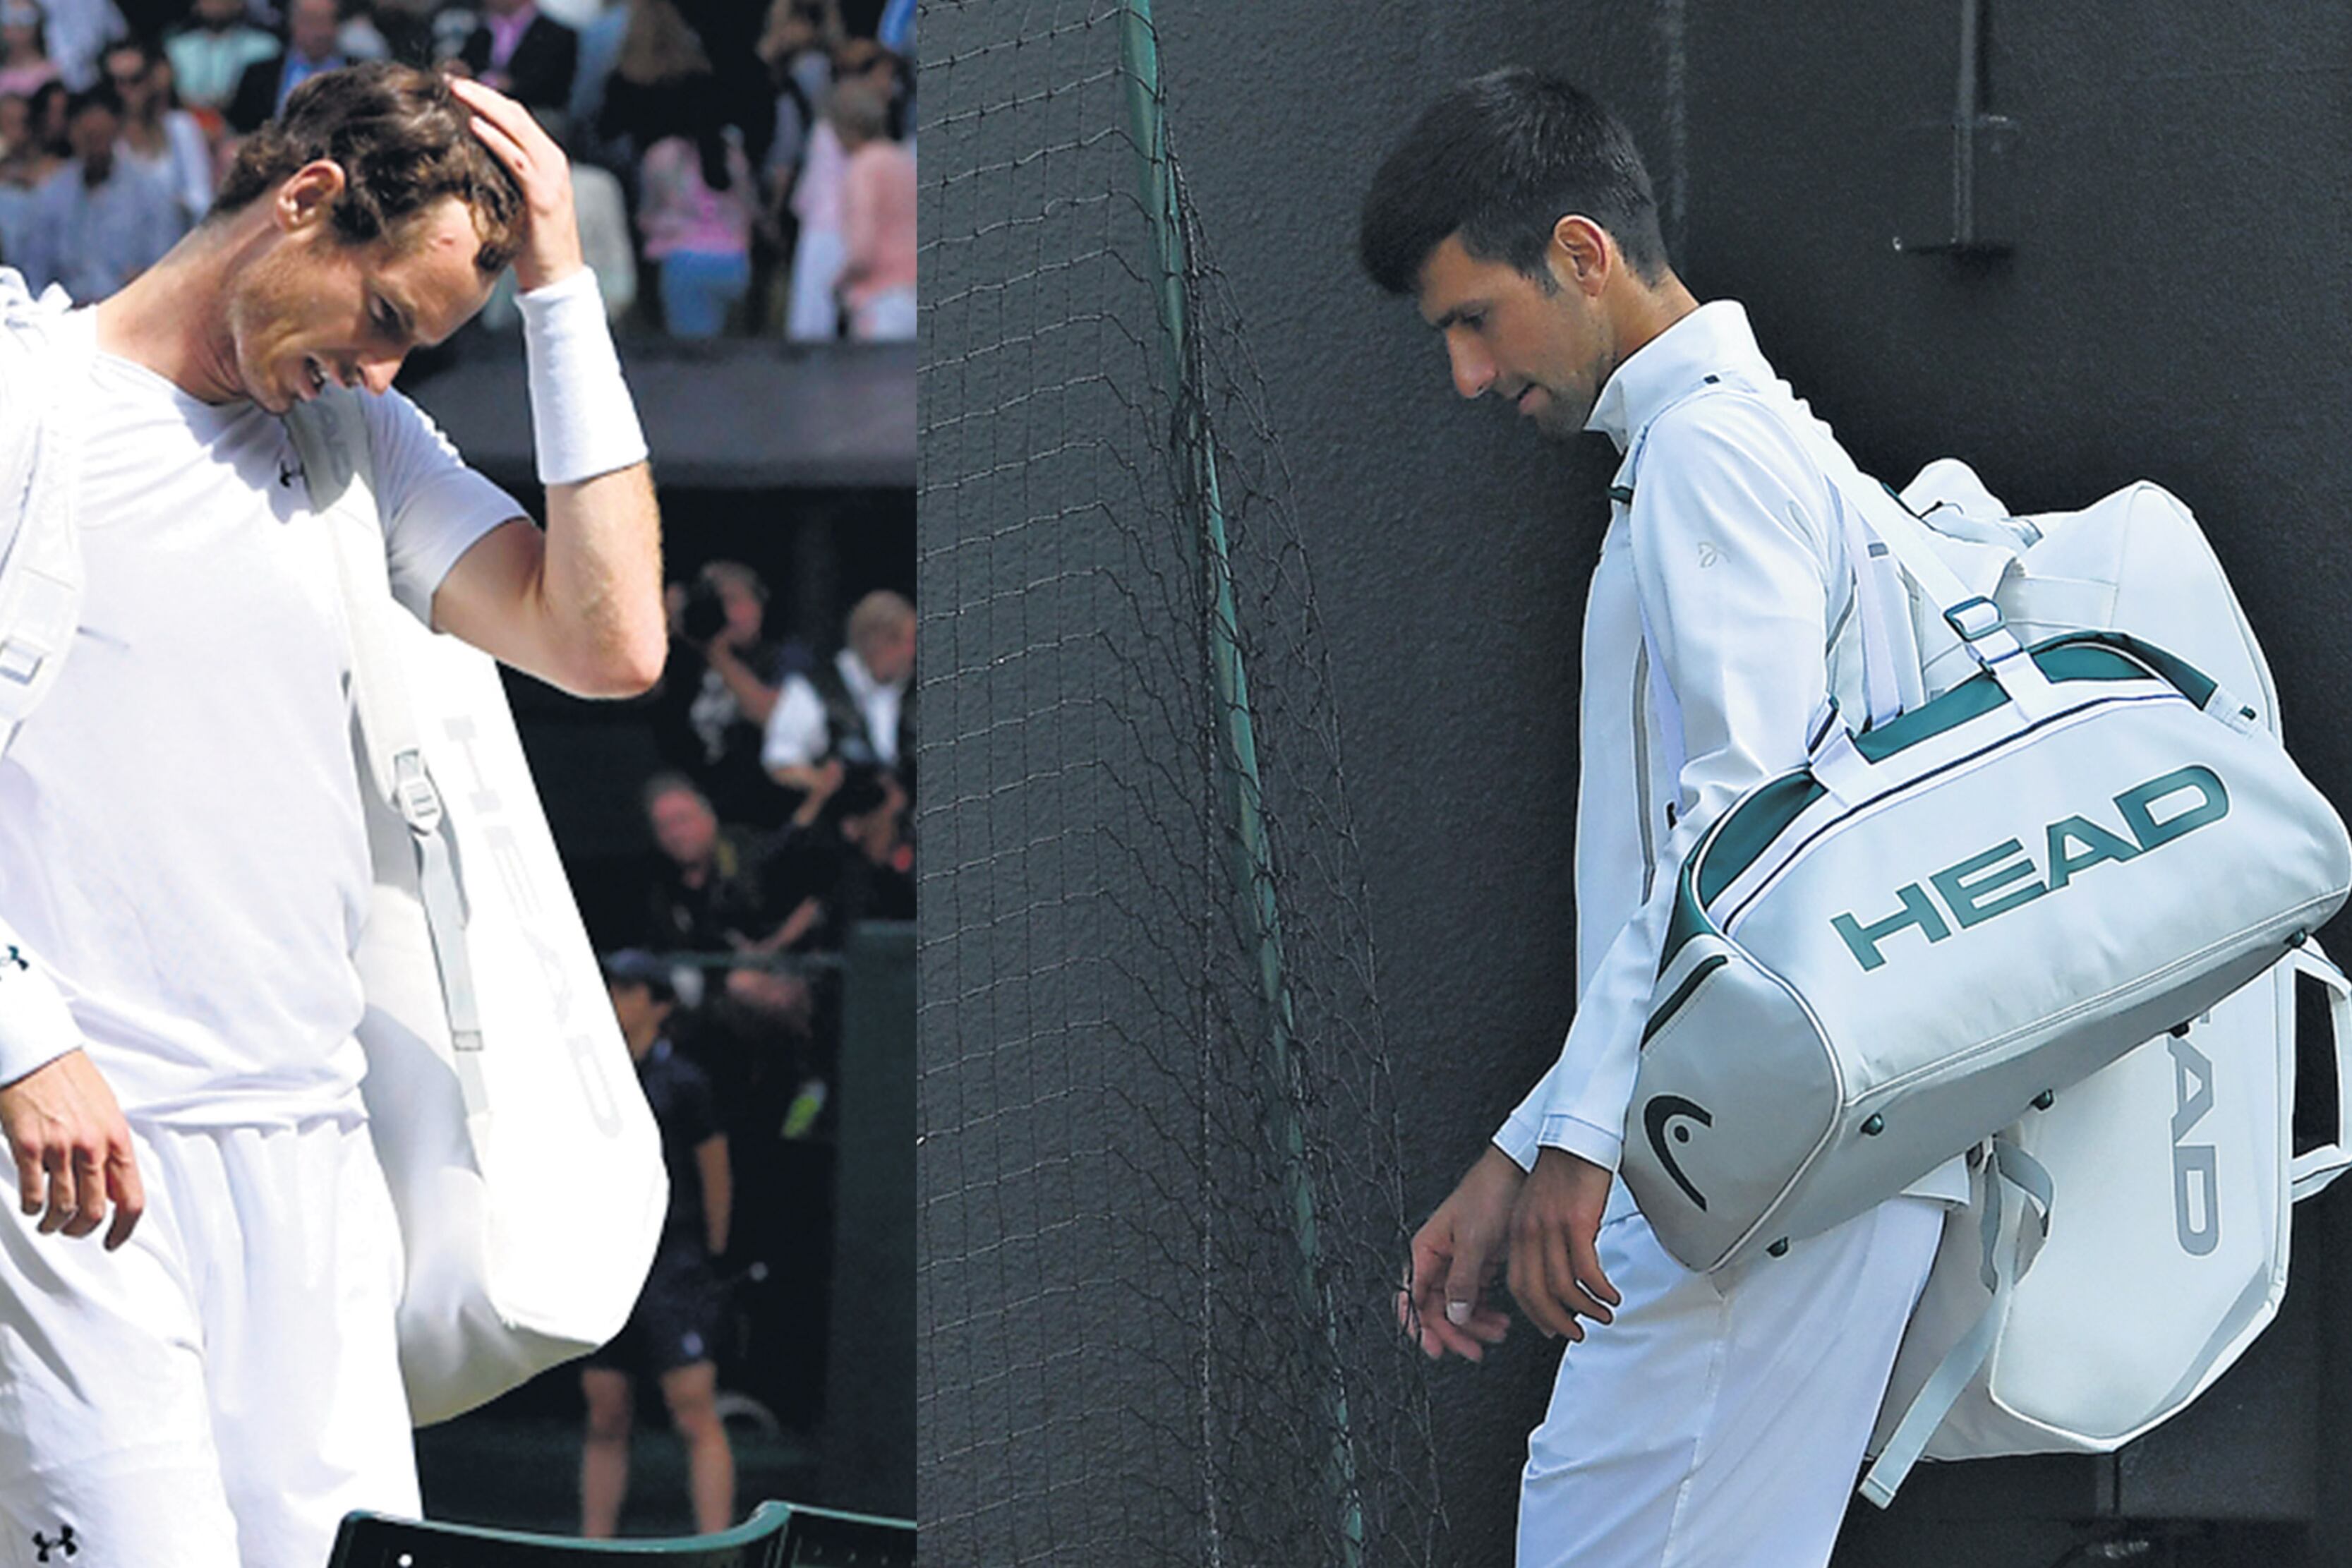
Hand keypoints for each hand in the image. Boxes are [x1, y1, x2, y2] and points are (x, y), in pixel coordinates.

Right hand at [0, 1049, 143, 1248]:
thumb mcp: (106, 1114)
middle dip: (82, 1230)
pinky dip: (31, 1208)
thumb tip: (112, 1188)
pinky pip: (33, 1193)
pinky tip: (30, 1206)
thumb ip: (111, 1151)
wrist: (38, 1055)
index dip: (124, 1228)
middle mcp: (93, 1146)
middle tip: (72, 1232)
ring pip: (63, 1207)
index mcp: (118, 1138)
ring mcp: (61, 1147)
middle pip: (94, 1211)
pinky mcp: (29, 1147)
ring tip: (48, 1223)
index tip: (113, 1241)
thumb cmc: (71, 1080)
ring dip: (54, 1224)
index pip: (131, 1197)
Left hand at [447, 75, 582, 292]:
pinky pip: (516, 159)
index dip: (487, 98)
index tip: (458, 87)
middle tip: (451, 80)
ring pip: (517, 128)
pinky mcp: (543, 195)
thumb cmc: (530, 244)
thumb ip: (501, 176)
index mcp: (547, 159)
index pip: (516, 117)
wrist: (557, 278)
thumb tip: (465, 159)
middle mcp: (553, 161)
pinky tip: (474, 125)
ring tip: (457, 92)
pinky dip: (496, 139)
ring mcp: (550, 177)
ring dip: (484, 106)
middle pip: (515, 113)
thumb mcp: (515, 200)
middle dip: (482, 94)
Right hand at [1397, 1145, 1521, 1360]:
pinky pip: (1474, 1298)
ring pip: (1456, 1307)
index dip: (1420, 1327)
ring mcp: (1457, 1263)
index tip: (1436, 1348)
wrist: (1518, 1173)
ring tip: (1498, 1332)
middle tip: (1474, 1350)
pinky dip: (1485, 1313)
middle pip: (1434, 1309)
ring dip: (1474, 1325)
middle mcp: (1438, 1259)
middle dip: (1454, 1332)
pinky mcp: (1477, 1264)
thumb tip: (1451, 1315)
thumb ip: (1461, 1280)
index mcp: (1426, 1250)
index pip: (1411, 1298)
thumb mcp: (1474, 1240)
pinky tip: (1501, 1319)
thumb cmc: (1489, 1195)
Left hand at [1507, 1148, 1620, 1341]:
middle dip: (1557, 1321)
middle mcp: (1529, 1232)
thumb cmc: (1563, 1172)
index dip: (1535, 1313)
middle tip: (1577, 1333)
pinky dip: (1600, 1290)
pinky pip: (1586, 1270)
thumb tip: (1554, 1277)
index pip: (1518, 1286)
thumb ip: (1540, 1242)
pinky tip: (1611, 1294)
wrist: (1576, 1136)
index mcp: (1518, 1231)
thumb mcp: (1539, 1210)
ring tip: (1603, 1314)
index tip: (1552, 1327)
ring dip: (1585, 1309)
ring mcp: (1551, 1228)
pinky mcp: (1576, 1222)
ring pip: (1563, 1286)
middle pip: (1536, 1293)